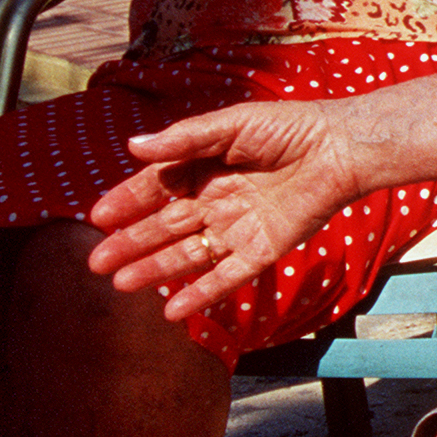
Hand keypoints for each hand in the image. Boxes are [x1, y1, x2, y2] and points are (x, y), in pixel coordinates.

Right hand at [86, 101, 371, 320]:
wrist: (340, 147)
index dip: (127, 202)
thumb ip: (185, 139)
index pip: (155, 189)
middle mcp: (215, 201)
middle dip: (131, 244)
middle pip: (165, 227)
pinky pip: (228, 276)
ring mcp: (238, 228)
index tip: (97, 217)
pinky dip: (202, 293)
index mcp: (203, 168)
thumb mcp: (231, 124)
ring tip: (121, 284)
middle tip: (96, 263)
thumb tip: (133, 147)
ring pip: (189, 254)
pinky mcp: (264, 249)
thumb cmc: (288, 127)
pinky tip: (173, 312)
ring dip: (156, 270)